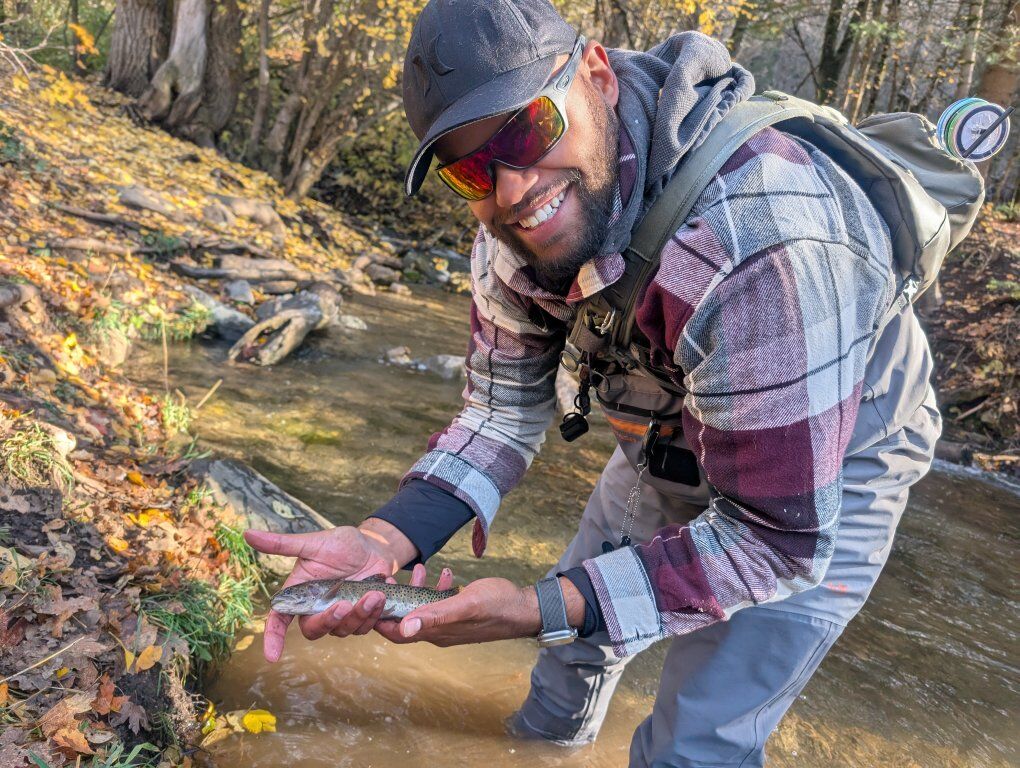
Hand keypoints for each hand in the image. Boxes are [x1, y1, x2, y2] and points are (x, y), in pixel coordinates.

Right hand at [244, 519, 416, 661]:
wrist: (374, 546)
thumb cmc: (341, 544)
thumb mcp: (313, 542)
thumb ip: (283, 544)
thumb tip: (247, 533)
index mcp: (300, 594)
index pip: (280, 621)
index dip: (274, 639)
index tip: (272, 656)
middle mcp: (317, 609)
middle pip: (314, 630)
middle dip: (329, 621)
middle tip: (344, 605)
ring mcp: (340, 615)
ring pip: (344, 630)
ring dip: (360, 614)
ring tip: (375, 593)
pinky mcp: (362, 616)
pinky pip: (366, 626)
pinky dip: (376, 612)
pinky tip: (384, 590)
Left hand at [374, 576, 542, 647]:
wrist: (525, 608)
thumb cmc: (498, 606)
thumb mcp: (465, 606)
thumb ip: (435, 615)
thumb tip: (404, 626)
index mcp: (437, 633)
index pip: (397, 633)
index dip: (380, 619)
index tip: (370, 598)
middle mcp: (440, 632)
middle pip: (406, 619)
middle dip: (396, 599)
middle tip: (391, 577)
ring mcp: (450, 623)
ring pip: (422, 609)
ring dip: (417, 589)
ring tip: (421, 569)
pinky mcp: (459, 613)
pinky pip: (439, 602)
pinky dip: (436, 588)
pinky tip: (443, 573)